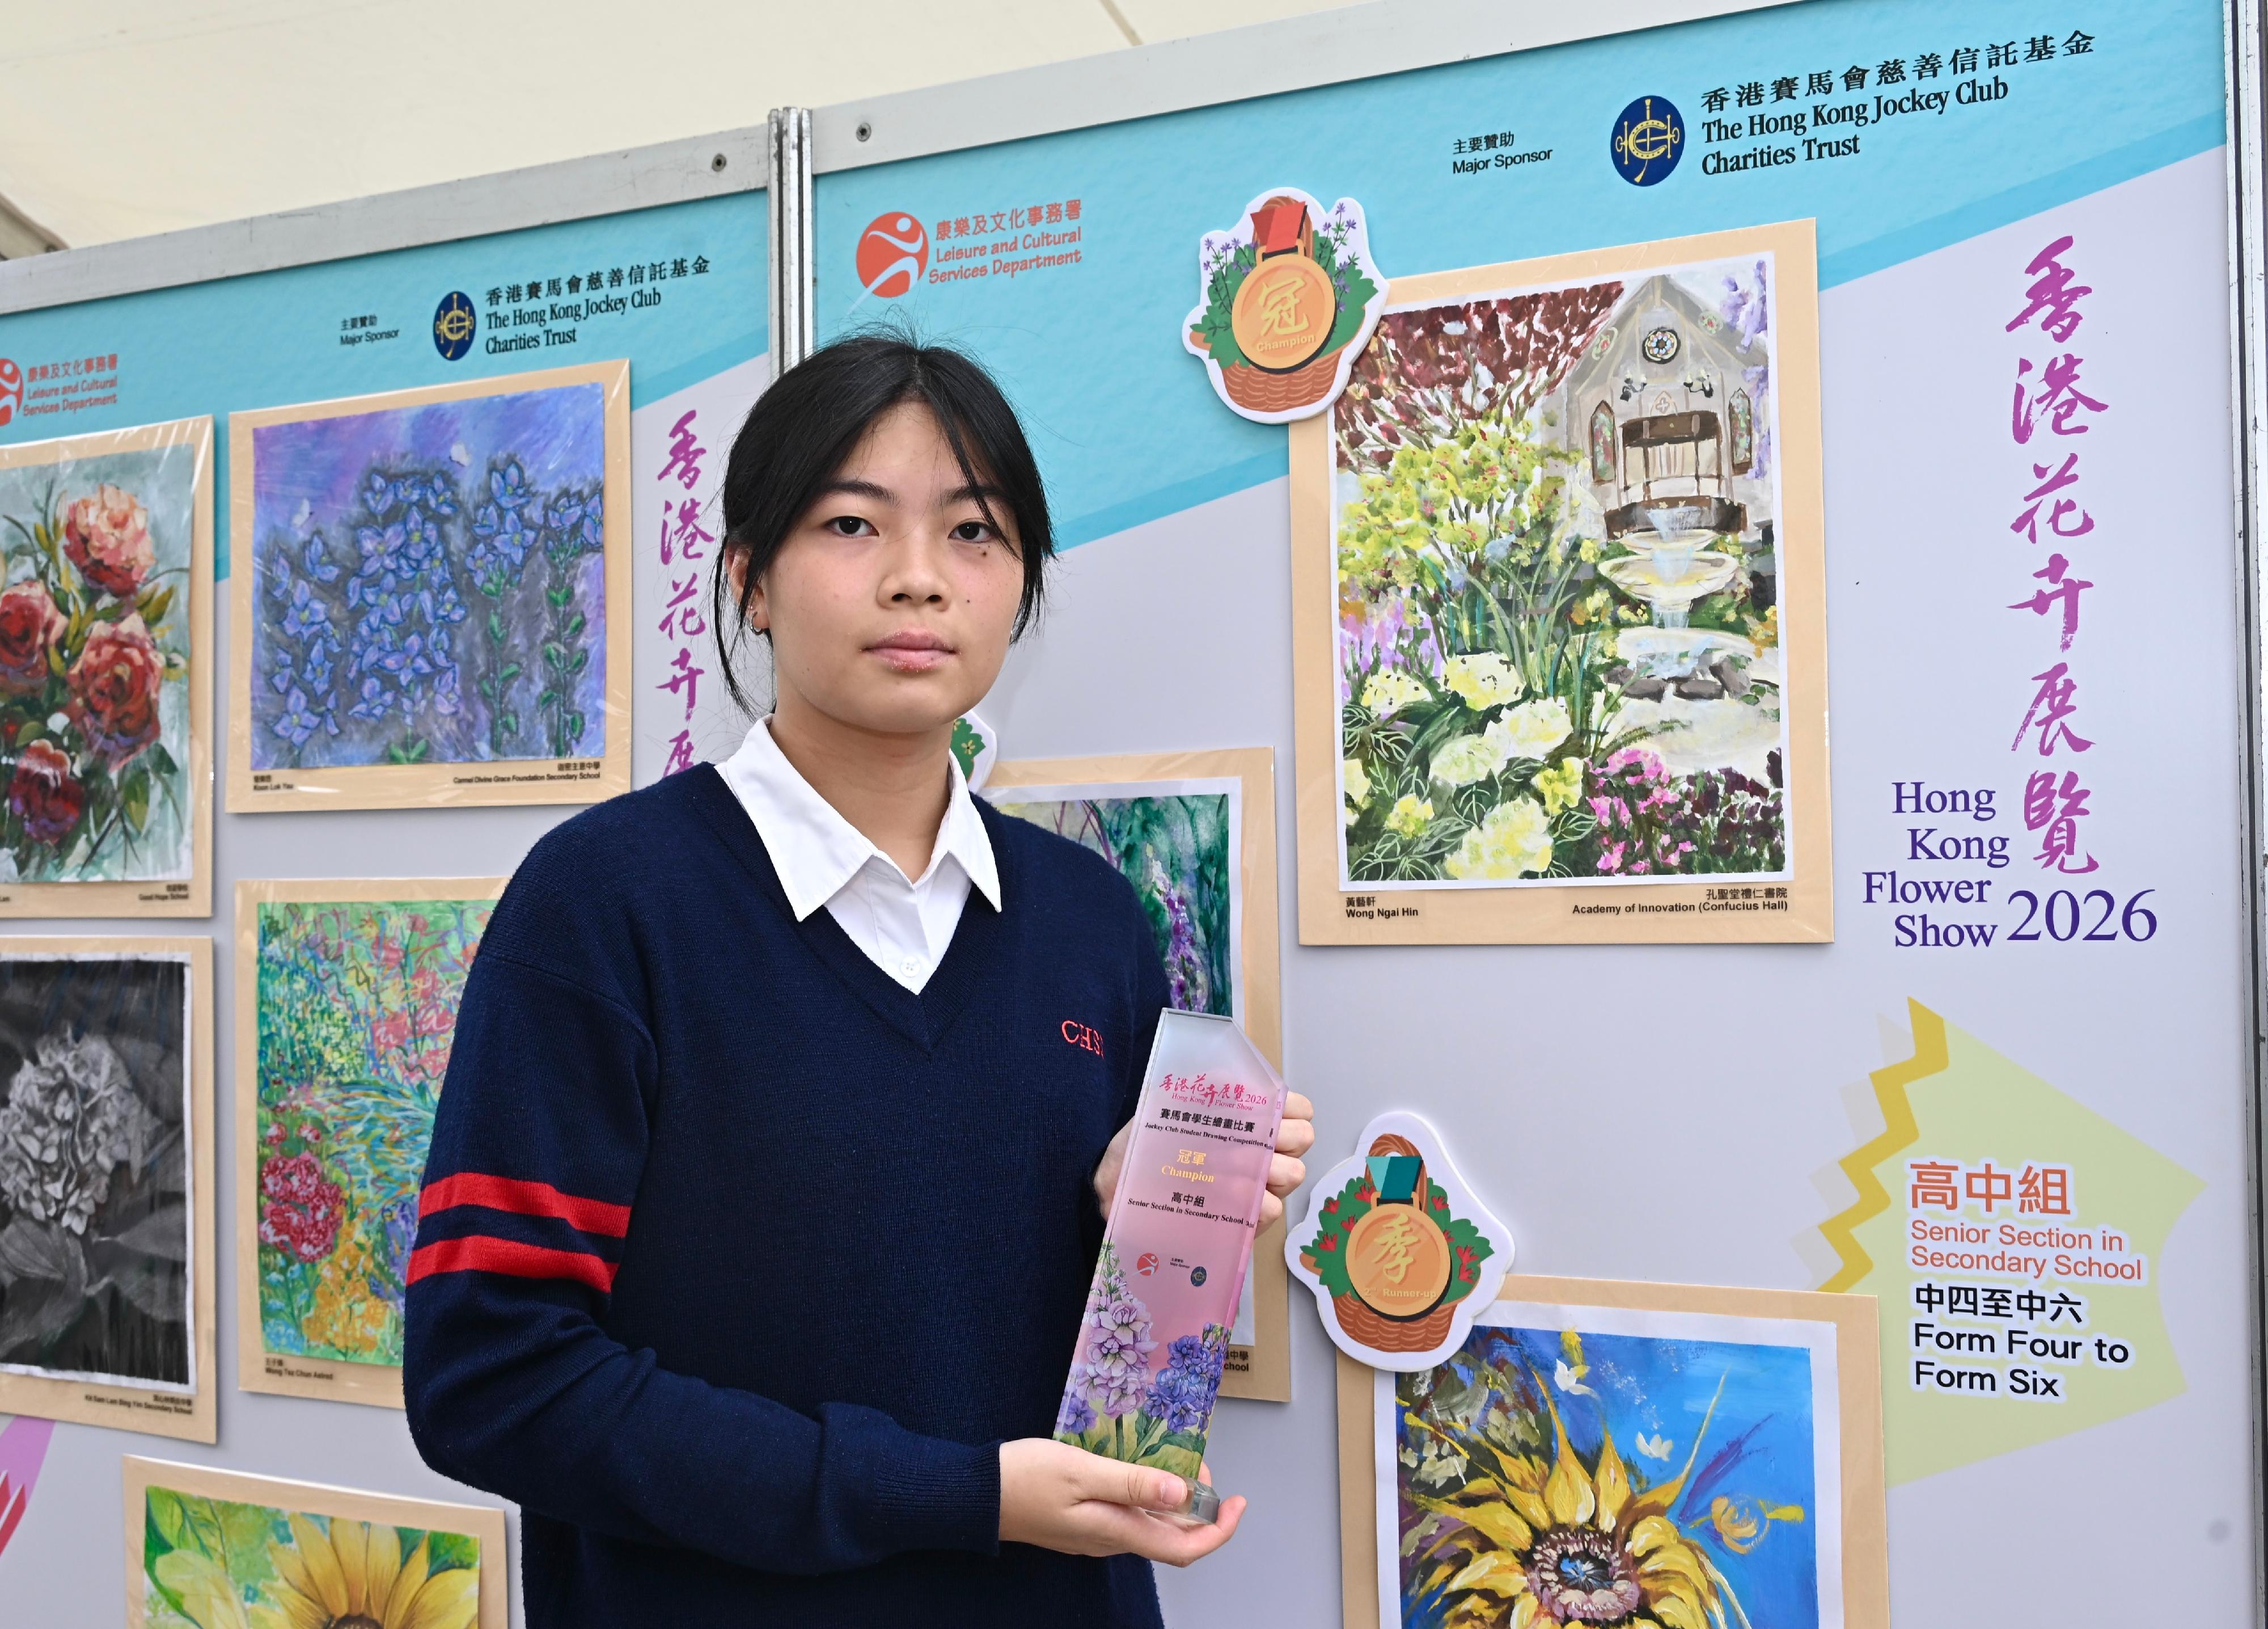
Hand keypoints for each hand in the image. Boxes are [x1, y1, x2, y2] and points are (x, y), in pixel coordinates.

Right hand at [998, 1439, 1243, 1563]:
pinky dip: (1145, 1490)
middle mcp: (1112, 1539)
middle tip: (1197, 1460)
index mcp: (1117, 1532)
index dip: (1219, 1530)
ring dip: (1171, 1494)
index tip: (1237, 1502)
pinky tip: (1138, 1461)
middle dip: (1197, 1502)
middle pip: (1172, 1534)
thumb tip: (1185, 1496)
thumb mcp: (1083, 1471)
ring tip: (1172, 1454)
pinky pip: (1127, 1511)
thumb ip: (1134, 1484)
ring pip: (1150, 1521)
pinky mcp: (1083, 1520)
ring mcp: (1096, 1531)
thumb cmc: (1025, 1478)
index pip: (1185, 1548)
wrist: (975, 1495)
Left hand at [1093, 1091, 1314, 1225]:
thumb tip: (1227, 1077)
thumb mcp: (1169, 1101)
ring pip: (1293, 1172)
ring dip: (1270, 1165)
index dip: (1292, 1106)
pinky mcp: (1247, 1221)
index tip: (1269, 1107)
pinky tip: (1225, 1193)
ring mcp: (1259, 1189)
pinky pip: (1272, 1208)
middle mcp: (1264, 1154)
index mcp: (1253, 1123)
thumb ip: (1201, 1086)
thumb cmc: (1149, 1140)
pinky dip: (1254, 1198)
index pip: (1299, 1109)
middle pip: (1303, 1137)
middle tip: (1255, 1137)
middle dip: (1283, 1134)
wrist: (1119, 1182)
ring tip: (1233, 1165)